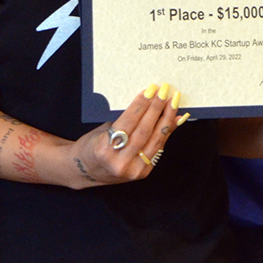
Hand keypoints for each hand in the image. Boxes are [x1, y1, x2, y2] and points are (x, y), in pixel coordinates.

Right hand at [66, 83, 181, 188]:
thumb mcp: (103, 130)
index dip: (141, 105)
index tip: (151, 89)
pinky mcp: (142, 173)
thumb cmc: (93, 145)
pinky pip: (158, 149)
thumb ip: (125, 120)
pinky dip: (167, 132)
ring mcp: (132, 170)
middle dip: (156, 108)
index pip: (127, 122)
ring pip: (155, 140)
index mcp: (104, 149)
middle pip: (144, 131)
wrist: (88, 171)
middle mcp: (119, 162)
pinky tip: (173, 119)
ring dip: (166, 119)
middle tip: (164, 91)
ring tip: (172, 102)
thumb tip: (149, 102)